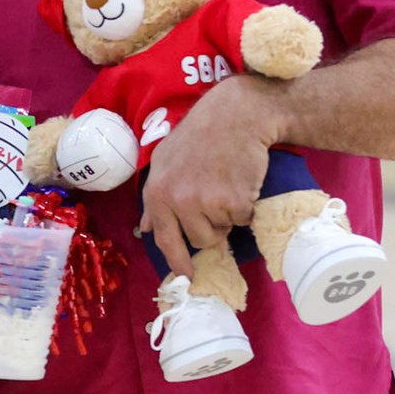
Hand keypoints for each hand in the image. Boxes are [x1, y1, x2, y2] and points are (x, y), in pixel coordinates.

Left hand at [137, 77, 279, 277]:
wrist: (236, 115)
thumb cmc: (199, 136)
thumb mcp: (165, 161)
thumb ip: (156, 196)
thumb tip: (147, 228)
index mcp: (157, 193)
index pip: (165, 240)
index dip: (178, 262)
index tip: (187, 278)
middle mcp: (178, 201)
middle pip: (200, 240)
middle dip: (211, 227)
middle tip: (216, 198)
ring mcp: (206, 202)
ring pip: (223, 232)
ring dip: (229, 216)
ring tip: (227, 185)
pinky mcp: (234, 202)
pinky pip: (244, 220)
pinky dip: (248, 207)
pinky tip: (242, 181)